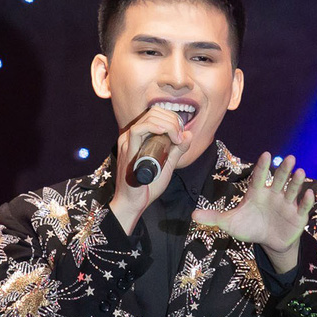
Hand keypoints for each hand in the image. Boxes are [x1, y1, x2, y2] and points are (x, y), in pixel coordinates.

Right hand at [110, 107, 192, 234]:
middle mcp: (131, 136)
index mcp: (139, 137)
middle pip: (153, 113)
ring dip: (167, 124)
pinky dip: (153, 127)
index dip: (172, 118)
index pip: (156, 115)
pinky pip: (138, 130)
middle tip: (180, 136)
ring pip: (148, 118)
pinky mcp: (127, 150)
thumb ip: (177, 151)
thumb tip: (188, 135)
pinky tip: (165, 132)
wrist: (133, 203)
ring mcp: (127, 142)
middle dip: (172, 120)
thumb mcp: (167, 165)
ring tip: (176, 138)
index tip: (182, 133)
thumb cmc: (147, 186)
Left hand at [191, 153, 314, 272]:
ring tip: (300, 172)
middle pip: (278, 180)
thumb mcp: (230, 223)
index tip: (265, 155)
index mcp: (257, 193)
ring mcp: (287, 204)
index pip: (259, 178)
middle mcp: (274, 195)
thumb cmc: (250, 227)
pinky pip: (302, 207)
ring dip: (296, 182)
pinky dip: (306, 201)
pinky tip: (309, 194)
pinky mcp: (297, 216)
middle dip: (283, 170)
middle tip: (289, 158)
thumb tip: (192, 215)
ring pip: (292, 190)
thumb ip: (214, 218)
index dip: (262, 168)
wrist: (269, 242)